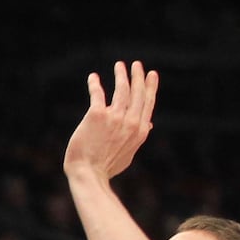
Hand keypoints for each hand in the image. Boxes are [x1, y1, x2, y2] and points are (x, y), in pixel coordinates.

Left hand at [63, 60, 157, 182]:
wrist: (88, 174)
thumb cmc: (105, 168)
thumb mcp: (129, 153)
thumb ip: (138, 137)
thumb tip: (149, 125)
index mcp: (140, 131)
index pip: (148, 104)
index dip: (150, 88)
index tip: (151, 75)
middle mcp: (131, 122)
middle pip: (137, 94)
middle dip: (138, 77)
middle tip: (137, 65)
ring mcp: (115, 118)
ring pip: (121, 90)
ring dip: (122, 75)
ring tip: (120, 65)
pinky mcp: (97, 116)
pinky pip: (98, 94)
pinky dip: (95, 84)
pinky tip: (93, 77)